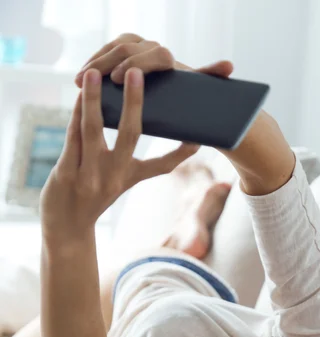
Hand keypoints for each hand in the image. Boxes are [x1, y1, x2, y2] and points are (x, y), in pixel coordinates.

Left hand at [40, 67, 199, 246]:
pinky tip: (78, 95)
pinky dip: (75, 114)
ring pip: (93, 130)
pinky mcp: (66, 174)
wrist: (67, 228)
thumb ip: (128, 161)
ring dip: (95, 99)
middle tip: (137, 72)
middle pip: (129, 135)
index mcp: (130, 176)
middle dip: (134, 102)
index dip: (182, 152)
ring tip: (96, 74)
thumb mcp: (118, 182)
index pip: (162, 165)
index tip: (199, 137)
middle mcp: (114, 177)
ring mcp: (89, 176)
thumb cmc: (94, 198)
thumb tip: (137, 133)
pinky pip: (72, 137)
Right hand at [74, 32, 233, 87]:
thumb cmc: (186, 99)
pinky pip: (105, 52)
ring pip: (113, 47)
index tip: (120, 80)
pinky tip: (81, 77)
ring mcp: (136, 47)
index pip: (153, 55)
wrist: (178, 92)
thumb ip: (209, 79)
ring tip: (80, 81)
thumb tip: (229, 66)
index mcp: (168, 58)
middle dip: (107, 64)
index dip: (136, 66)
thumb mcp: (196, 94)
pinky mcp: (123, 52)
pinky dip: (93, 63)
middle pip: (128, 48)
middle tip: (90, 82)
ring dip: (95, 62)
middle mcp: (151, 47)